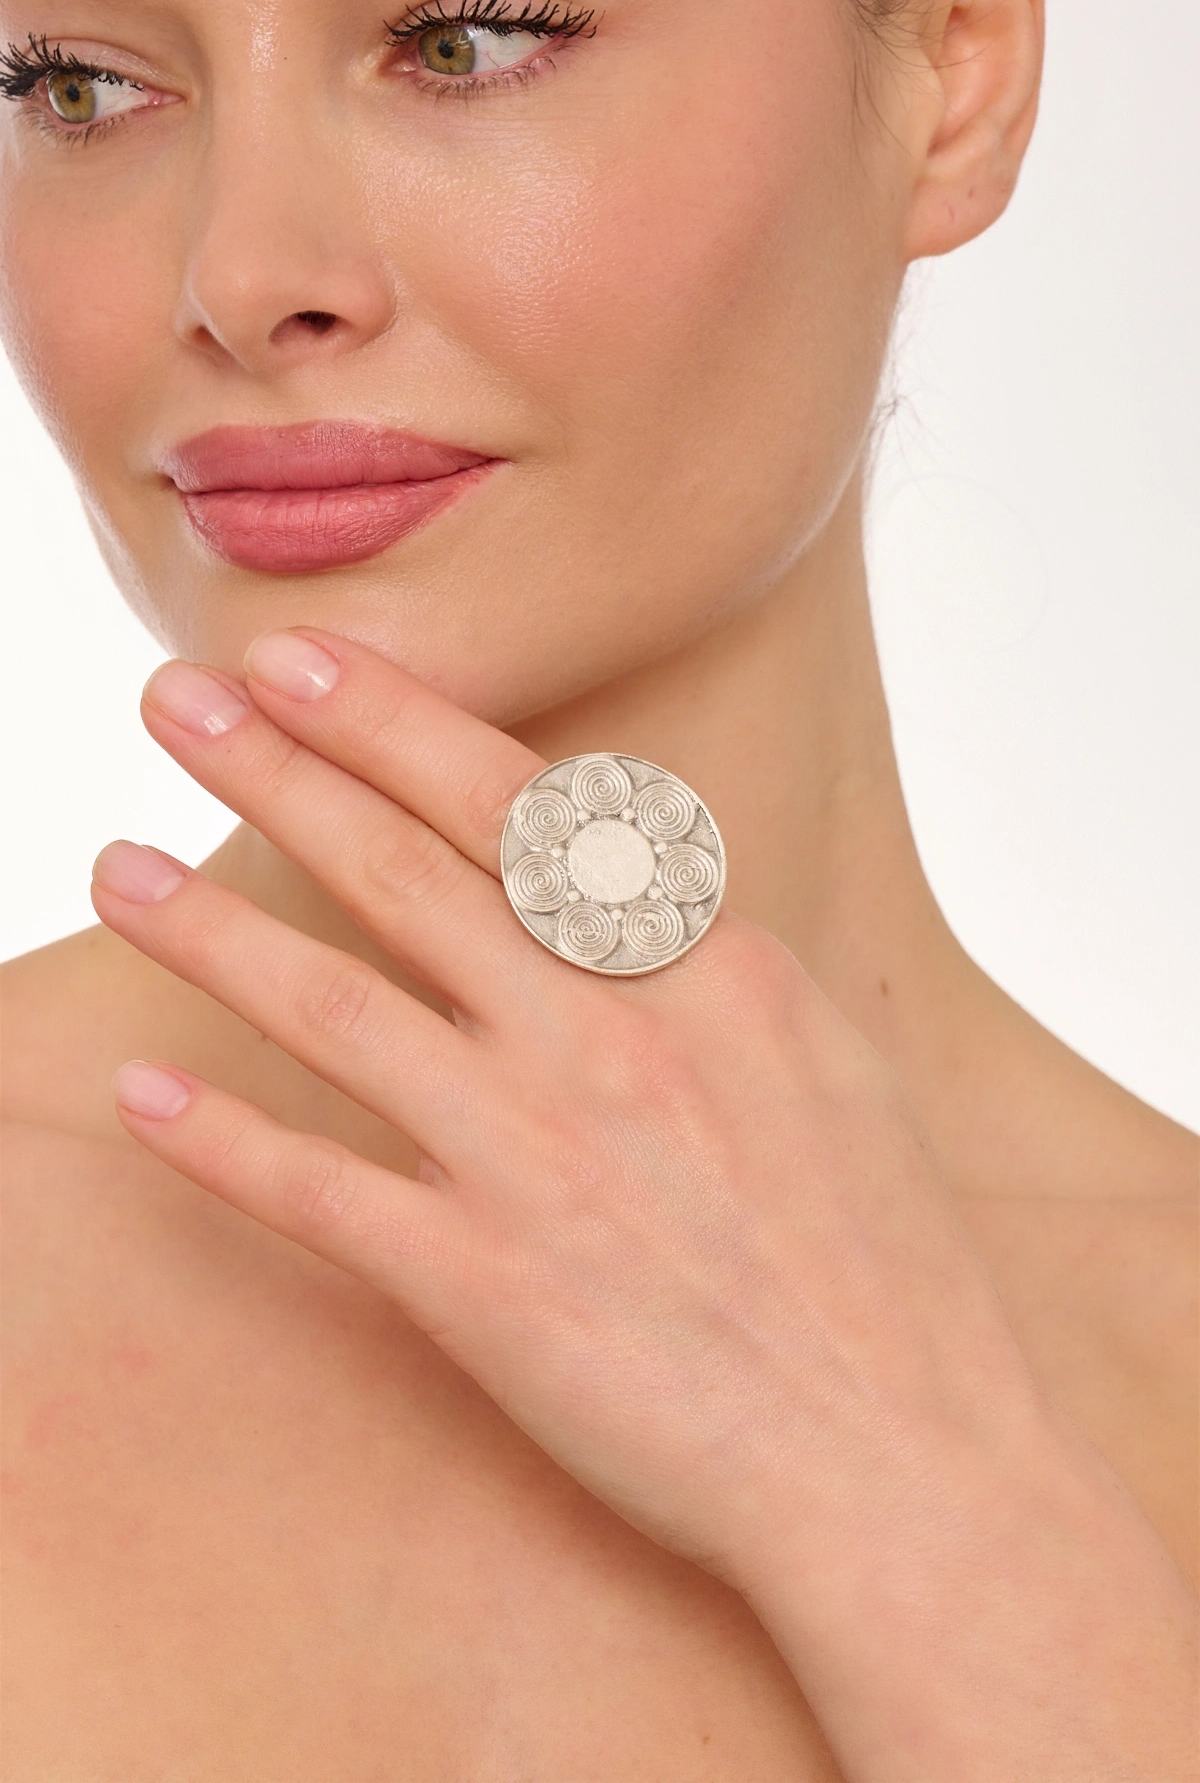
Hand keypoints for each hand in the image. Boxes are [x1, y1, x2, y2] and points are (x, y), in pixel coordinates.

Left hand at [91, 629, 1196, 1780]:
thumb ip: (708, 963)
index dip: (391, 723)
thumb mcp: (825, 1058)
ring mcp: (535, 1158)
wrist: (899, 1457)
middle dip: (276, 772)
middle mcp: (606, 1040)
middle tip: (171, 699)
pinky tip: (142, 1096)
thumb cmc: (882, 1261)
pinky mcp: (481, 1286)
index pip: (518, 809)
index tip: (299, 662)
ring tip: (112, 867)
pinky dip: (221, 1142)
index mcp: (704, 968)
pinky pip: (318, 1193)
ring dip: (209, 931)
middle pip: (405, 877)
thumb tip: (624, 892)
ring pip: (335, 1010)